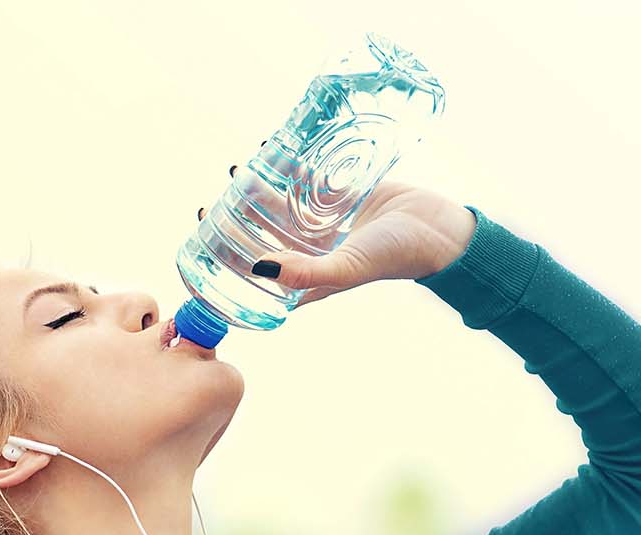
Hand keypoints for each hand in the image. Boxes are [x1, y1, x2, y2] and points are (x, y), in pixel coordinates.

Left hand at [199, 143, 475, 308]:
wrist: (438, 228)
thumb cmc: (395, 256)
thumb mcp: (345, 268)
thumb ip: (304, 272)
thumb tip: (258, 267)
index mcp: (307, 278)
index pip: (257, 276)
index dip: (227, 264)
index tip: (202, 247)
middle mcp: (312, 252)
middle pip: (262, 236)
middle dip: (234, 222)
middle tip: (210, 206)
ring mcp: (325, 223)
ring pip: (280, 206)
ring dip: (258, 190)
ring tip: (237, 171)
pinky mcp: (341, 196)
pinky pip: (307, 180)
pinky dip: (288, 166)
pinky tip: (269, 150)